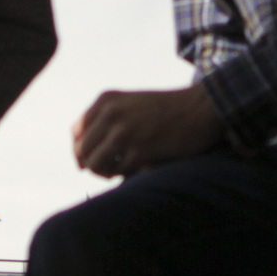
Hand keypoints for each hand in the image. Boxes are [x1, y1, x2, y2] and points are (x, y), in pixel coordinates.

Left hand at [73, 84, 221, 177]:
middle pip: (82, 150)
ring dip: (104, 173)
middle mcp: (111, 113)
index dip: (81, 149)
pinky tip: (137, 168)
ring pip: (95, 164)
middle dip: (91, 164)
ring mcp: (125, 133)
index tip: (90, 159)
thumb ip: (104, 120)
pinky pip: (118, 173)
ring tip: (117, 171)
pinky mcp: (140, 152)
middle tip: (106, 169)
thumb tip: (80, 158)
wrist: (200, 109)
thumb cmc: (166, 110)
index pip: (76, 132)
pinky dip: (124, 175)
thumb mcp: (130, 104)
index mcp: (106, 100)